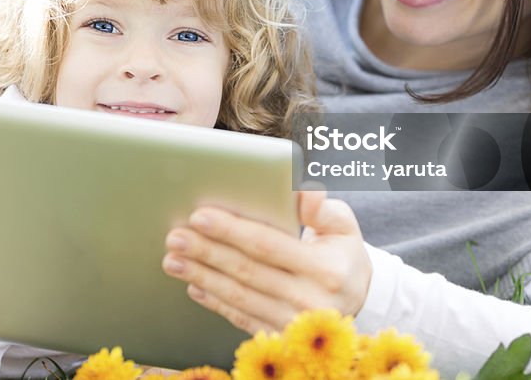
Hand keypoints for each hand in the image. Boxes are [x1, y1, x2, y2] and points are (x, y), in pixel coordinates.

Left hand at [161, 190, 370, 332]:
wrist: (357, 300)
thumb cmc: (342, 253)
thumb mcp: (343, 225)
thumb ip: (321, 208)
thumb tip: (304, 191)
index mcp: (327, 270)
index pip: (268, 245)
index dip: (231, 230)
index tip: (200, 215)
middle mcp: (311, 302)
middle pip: (246, 271)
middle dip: (206, 252)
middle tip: (175, 236)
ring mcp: (293, 325)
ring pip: (238, 297)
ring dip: (201, 277)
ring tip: (173, 259)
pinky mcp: (280, 338)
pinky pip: (241, 318)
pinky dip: (214, 302)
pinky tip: (193, 285)